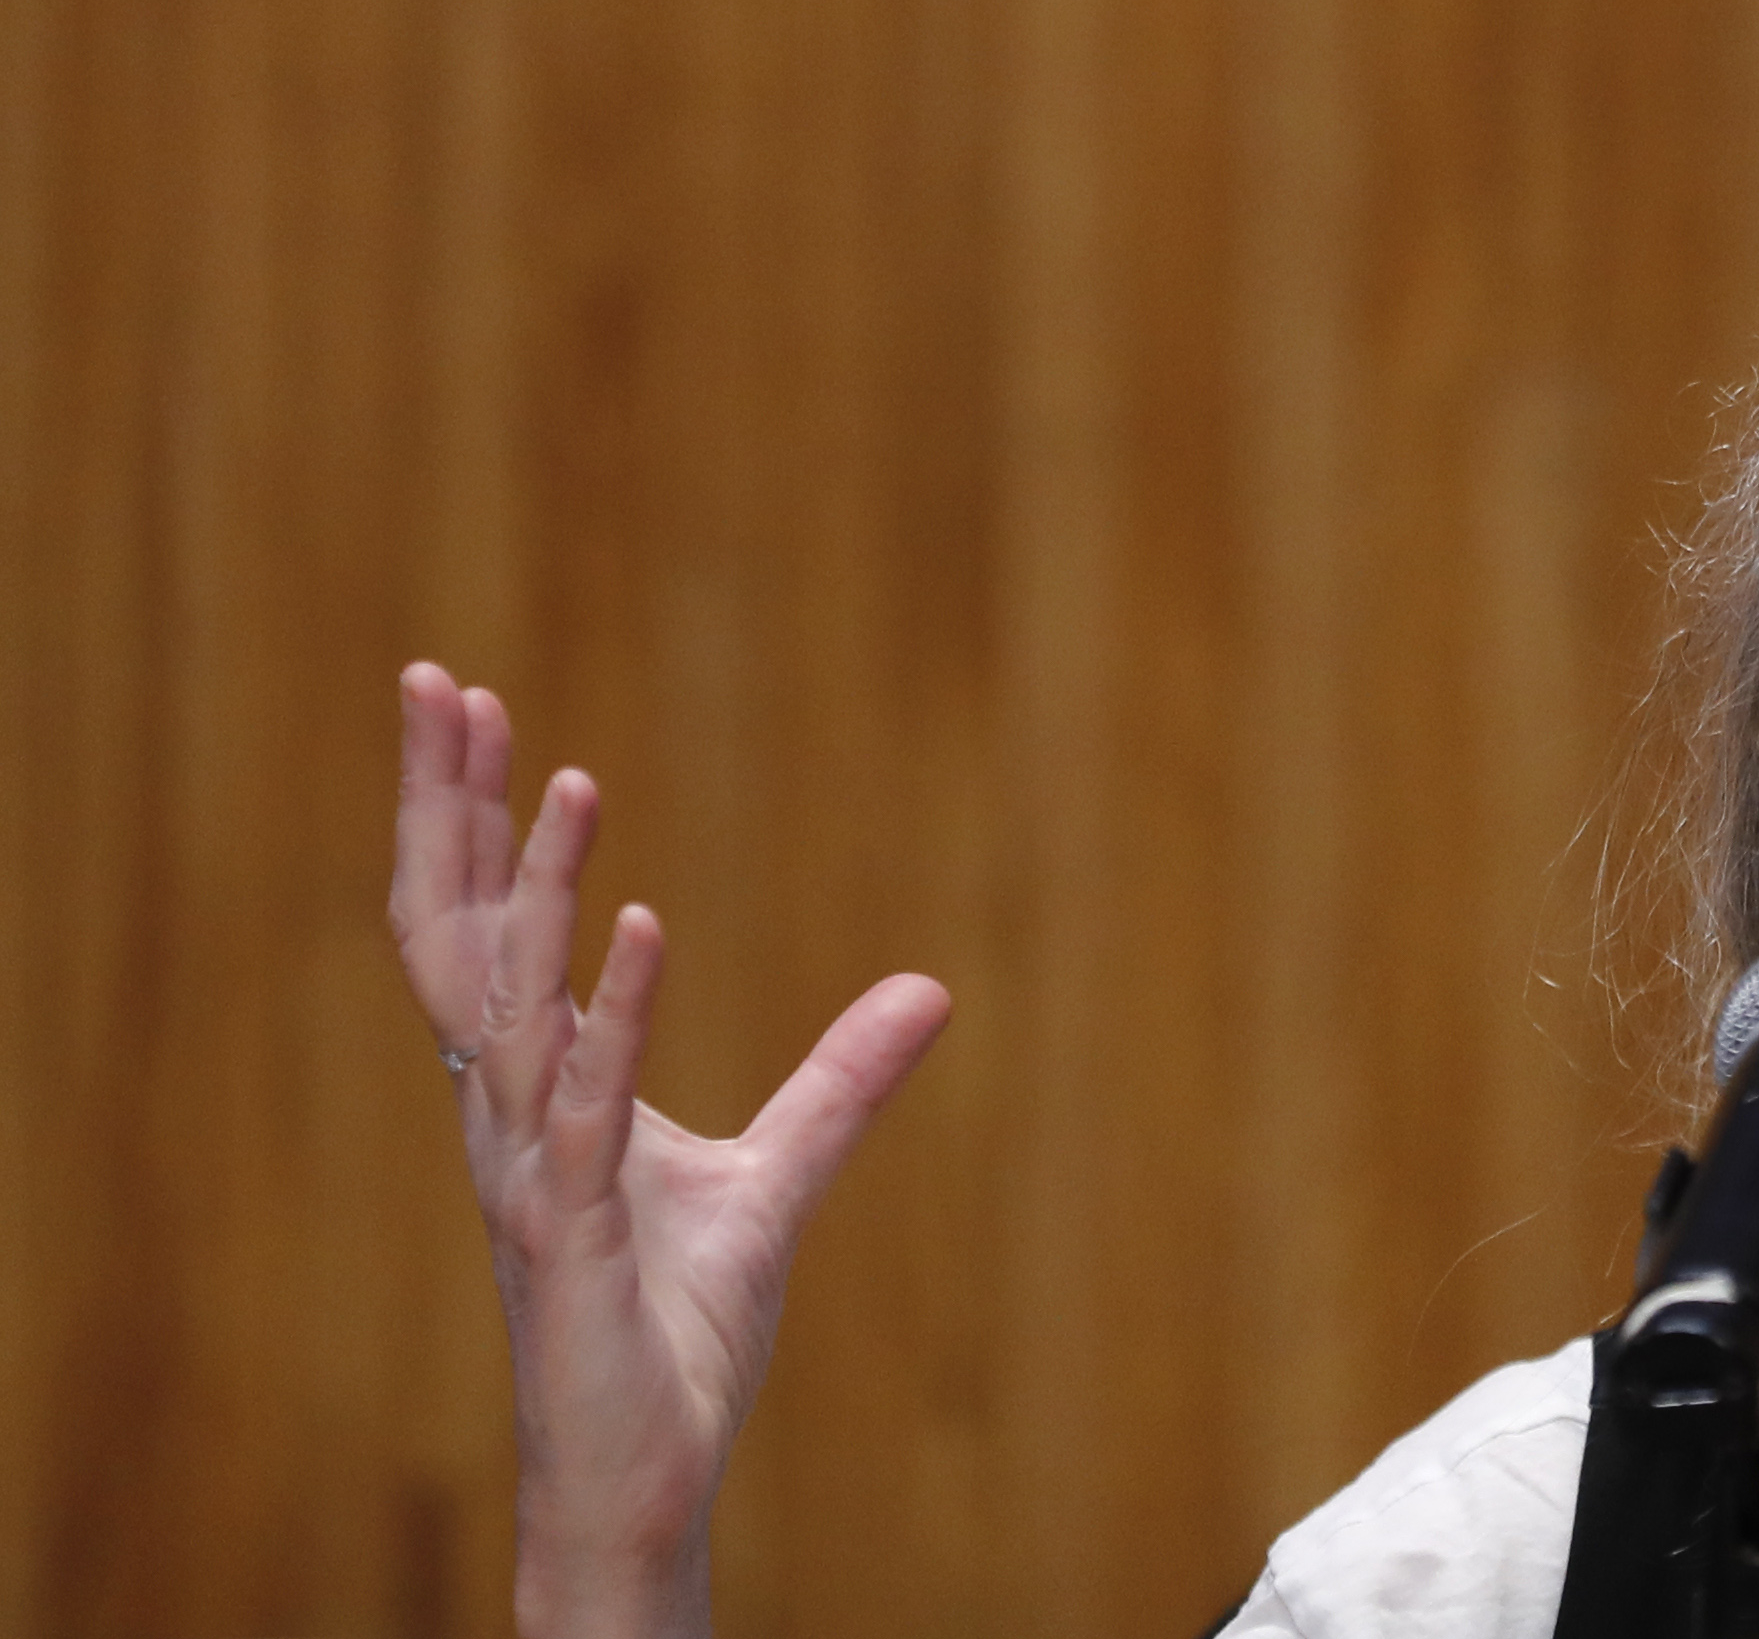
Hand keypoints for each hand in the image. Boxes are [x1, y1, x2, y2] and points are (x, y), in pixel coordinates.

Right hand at [389, 663, 951, 1638]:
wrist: (652, 1471)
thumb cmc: (677, 1333)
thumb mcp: (779, 1180)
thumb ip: (843, 1082)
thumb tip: (929, 990)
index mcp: (538, 1089)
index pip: (484, 925)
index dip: (478, 818)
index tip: (471, 702)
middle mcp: (509, 1115)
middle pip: (454, 934)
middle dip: (447, 807)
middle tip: (436, 680)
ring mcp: (530, 1173)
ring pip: (507, 1004)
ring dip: (537, 888)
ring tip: (561, 773)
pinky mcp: (569, 1239)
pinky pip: (583, 1107)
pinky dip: (614, 1015)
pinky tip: (641, 927)